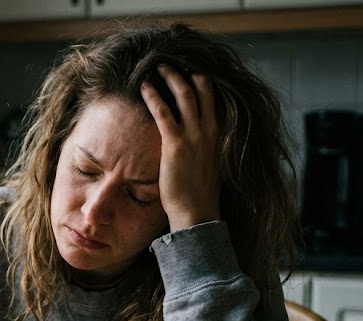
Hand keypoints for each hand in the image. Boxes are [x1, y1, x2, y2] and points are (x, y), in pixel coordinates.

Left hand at [140, 65, 221, 231]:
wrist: (197, 212)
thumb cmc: (200, 196)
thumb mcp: (210, 167)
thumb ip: (205, 151)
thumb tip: (197, 149)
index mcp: (218, 136)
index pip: (211, 100)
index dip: (201, 84)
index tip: (190, 73)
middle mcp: (209, 131)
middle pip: (199, 92)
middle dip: (183, 75)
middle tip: (169, 65)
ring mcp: (194, 136)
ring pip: (183, 95)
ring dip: (170, 78)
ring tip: (157, 67)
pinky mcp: (176, 144)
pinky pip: (163, 113)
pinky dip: (153, 96)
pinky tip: (144, 87)